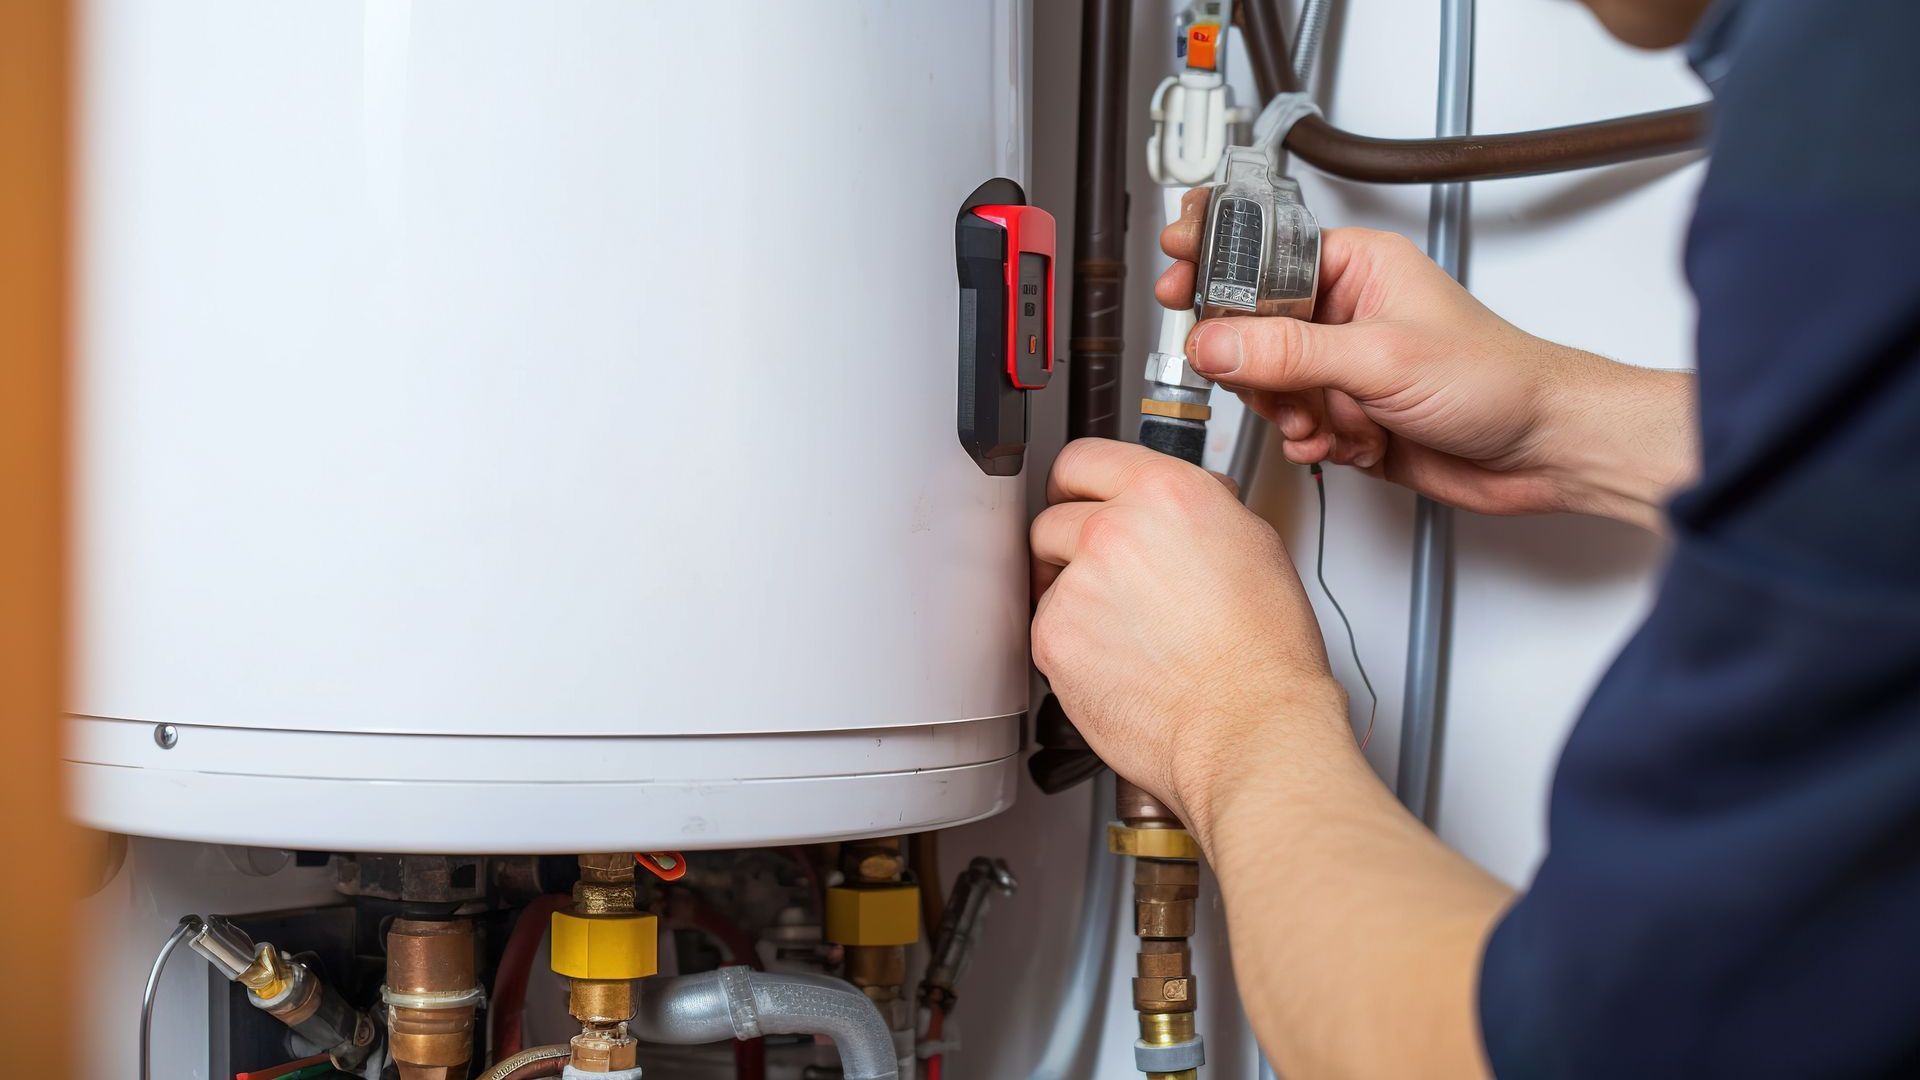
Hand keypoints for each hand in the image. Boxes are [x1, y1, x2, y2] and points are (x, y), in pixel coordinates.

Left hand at [1030, 438, 1355, 832]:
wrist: (1248, 725)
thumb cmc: (1263, 650)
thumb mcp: (1250, 543)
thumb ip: (1193, 511)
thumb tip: (1170, 508)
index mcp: (1164, 492)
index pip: (1082, 459)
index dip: (1078, 484)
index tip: (1076, 498)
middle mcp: (1113, 529)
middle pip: (1052, 518)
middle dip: (1071, 544)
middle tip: (1106, 577)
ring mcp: (1077, 584)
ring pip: (1047, 577)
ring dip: (1072, 596)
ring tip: (1125, 629)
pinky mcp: (1054, 638)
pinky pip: (1046, 628)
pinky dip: (1070, 643)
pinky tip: (1117, 658)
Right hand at [1159, 190, 1695, 528]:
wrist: (1543, 451)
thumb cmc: (1499, 379)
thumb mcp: (1382, 357)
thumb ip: (1289, 352)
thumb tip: (1215, 343)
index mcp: (1358, 265)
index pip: (1262, 251)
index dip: (1216, 263)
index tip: (1178, 277)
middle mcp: (1344, 311)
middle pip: (1251, 327)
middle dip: (1260, 367)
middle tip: (1277, 383)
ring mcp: (1342, 365)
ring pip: (1268, 384)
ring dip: (1292, 412)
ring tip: (1331, 421)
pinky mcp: (1346, 414)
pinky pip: (1292, 425)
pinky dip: (1311, 441)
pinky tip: (1345, 443)